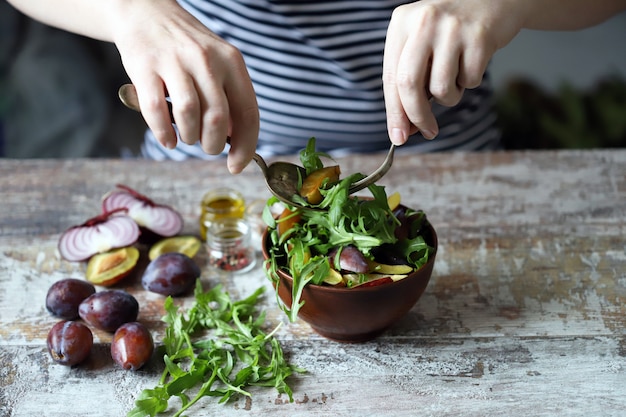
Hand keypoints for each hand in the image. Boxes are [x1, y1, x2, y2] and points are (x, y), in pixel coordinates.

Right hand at [112, 0, 258, 172]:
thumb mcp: (218, 64)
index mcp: (231, 62)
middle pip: (218, 118)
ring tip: (187, 137)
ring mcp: (174, 62)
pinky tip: (168, 139)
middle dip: (213, 144)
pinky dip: (163, 133)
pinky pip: (156, 110)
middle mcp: (206, 60)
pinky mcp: (145, 66)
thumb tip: (237, 140)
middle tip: (206, 146)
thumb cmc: (186, 49)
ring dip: (189, 138)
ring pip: (189, 116)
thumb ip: (229, 98)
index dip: (245, 146)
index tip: (236, 165)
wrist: (145, 12)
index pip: (248, 113)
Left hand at [383, 0, 522, 144]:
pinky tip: (472, 61)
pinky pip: (469, 81)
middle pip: (409, 85)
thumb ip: (410, 79)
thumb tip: (405, 128)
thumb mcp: (422, 42)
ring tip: (455, 78)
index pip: (390, 77)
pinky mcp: (480, 36)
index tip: (398, 137)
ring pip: (441, 88)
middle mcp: (423, 22)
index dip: (394, 113)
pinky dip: (469, 82)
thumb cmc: (451, 29)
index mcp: (401, 23)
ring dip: (449, 97)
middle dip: (417, 116)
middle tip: (427, 132)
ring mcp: (452, 28)